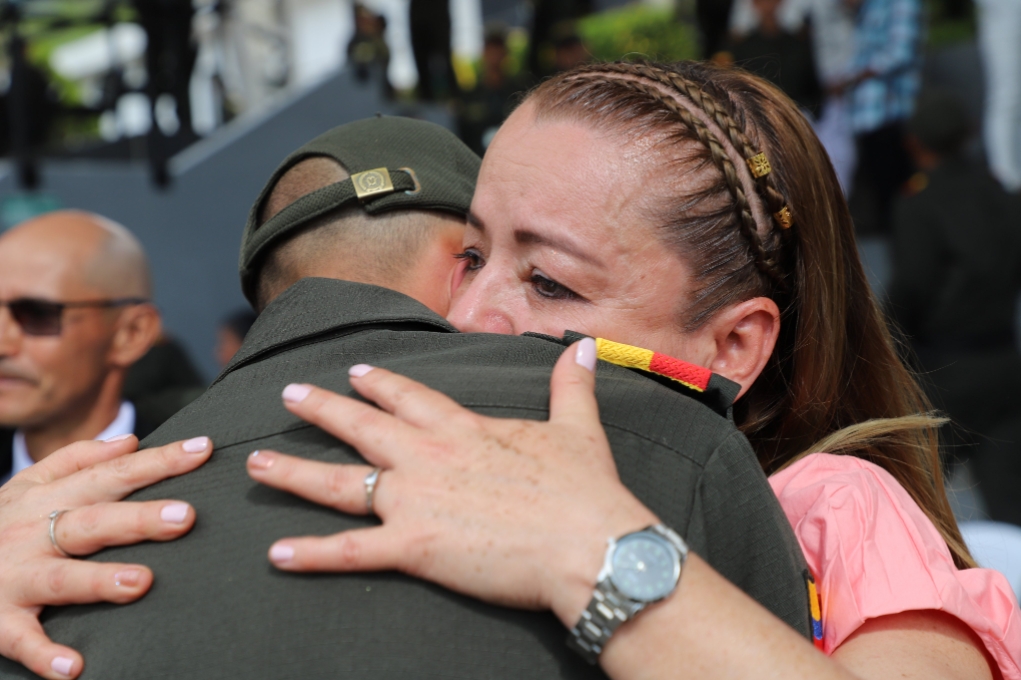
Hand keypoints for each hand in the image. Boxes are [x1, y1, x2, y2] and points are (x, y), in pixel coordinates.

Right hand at [0, 435, 211, 678]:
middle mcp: (34, 533)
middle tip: (185, 517)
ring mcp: (14, 576)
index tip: (202, 449)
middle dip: (137, 519)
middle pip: (92, 523)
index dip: (159, 461)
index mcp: (51, 499)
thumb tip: (131, 440)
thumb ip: (79, 460)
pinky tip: (73, 667)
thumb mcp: (28, 483)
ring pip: (60, 578)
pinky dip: (43, 654)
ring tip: (141, 583)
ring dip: (99, 581)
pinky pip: (20, 639)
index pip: (114, 475)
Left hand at [247, 339, 657, 626]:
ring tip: (258, 464)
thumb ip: (571, 387)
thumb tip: (586, 349)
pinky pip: (350, 551)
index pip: (409, 397)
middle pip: (361, 427)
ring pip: (341, 482)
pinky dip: (312, 554)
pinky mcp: (414, 546)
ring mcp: (415, 500)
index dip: (379, 384)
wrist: (589, 543)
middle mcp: (428, 456)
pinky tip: (277, 554)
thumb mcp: (577, 428)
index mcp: (463, 429)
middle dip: (322, 409)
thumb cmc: (583, 489)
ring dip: (296, 472)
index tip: (354, 372)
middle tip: (288, 395)